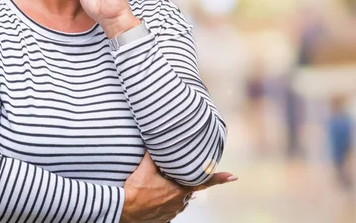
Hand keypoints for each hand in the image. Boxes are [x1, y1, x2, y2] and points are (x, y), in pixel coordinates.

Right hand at [120, 152, 236, 222]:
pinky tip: (156, 198)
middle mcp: (179, 202)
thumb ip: (153, 154)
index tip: (233, 176)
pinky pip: (169, 209)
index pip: (203, 182)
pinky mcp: (163, 219)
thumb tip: (156, 140)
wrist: (123, 210)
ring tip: (160, 188)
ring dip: (174, 192)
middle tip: (174, 176)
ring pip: (179, 199)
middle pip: (188, 188)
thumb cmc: (135, 190)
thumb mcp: (144, 168)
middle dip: (184, 181)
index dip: (219, 179)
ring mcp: (172, 212)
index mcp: (179, 189)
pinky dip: (165, 202)